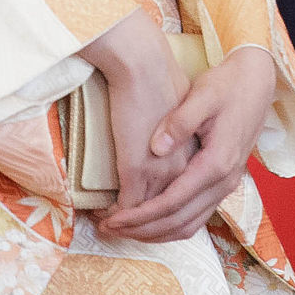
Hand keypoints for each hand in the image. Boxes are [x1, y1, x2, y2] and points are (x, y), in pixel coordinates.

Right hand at [80, 9, 192, 213]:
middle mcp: (182, 168)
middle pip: (166, 215)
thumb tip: (164, 152)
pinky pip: (126, 207)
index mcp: (195, 156)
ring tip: (105, 224)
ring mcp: (161, 170)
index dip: (161, 216)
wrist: (143, 65)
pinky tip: (99, 213)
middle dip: (141, 229)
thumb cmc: (158, 82)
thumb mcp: (181, 114)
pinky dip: (113, 215)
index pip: (183, 200)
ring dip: (124, 225)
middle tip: (118, 229)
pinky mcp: (137, 168)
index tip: (141, 219)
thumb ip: (178, 139)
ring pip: (145, 216)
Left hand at [98, 48, 277, 241]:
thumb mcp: (203, 95)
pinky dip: (171, 225)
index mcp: (217, 163)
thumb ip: (180, 121)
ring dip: (156, 233)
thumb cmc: (227, 85)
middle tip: (110, 228)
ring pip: (189, 225)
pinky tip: (151, 221)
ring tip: (125, 229)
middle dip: (142, 230)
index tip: (114, 219)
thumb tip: (156, 147)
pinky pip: (196, 216)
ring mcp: (226, 185)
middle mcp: (224, 181)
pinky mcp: (224, 182)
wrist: (257, 81)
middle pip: (179, 222)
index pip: (172, 202)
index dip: (141, 215)